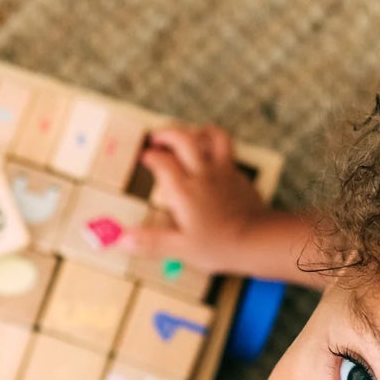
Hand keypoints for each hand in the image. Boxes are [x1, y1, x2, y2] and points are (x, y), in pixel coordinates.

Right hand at [123, 124, 272, 273]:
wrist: (257, 240)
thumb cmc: (219, 246)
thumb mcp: (180, 248)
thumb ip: (151, 242)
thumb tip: (122, 239)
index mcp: (183, 190)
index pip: (161, 161)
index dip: (150, 156)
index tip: (144, 158)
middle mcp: (202, 174)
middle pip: (183, 138)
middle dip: (167, 133)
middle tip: (157, 137)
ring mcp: (223, 172)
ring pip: (212, 136)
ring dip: (198, 131)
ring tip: (189, 136)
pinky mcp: (239, 177)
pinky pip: (227, 153)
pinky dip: (217, 150)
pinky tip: (213, 162)